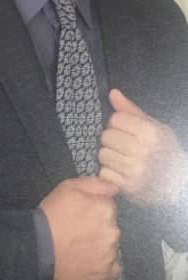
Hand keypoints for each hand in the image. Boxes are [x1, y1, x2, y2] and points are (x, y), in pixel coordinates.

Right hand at [39, 176, 120, 279]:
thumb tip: (114, 189)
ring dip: (100, 246)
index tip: (82, 215)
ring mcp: (110, 253)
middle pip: (111, 227)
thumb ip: (95, 184)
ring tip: (80, 247)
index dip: (94, 209)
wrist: (38, 248)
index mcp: (106, 209)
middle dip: (99, 228)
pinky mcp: (106, 273)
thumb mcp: (68, 187)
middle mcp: (113, 231)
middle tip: (79, 232)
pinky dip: (103, 265)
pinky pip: (112, 268)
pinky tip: (88, 261)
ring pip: (111, 247)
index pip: (109, 207)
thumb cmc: (52, 216)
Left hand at [98, 89, 187, 206]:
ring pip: (102, 154)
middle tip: (124, 147)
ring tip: (122, 159)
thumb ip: (131, 110)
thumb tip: (112, 93)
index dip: (118, 123)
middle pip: (106, 136)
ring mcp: (135, 170)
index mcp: (151, 132)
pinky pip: (103, 173)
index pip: (115, 118)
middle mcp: (142, 150)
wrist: (177, 183)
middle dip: (112, 140)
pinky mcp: (127, 187)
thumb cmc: (163, 150)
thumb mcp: (154, 127)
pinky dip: (109, 173)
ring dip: (109, 157)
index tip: (127, 131)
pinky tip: (122, 173)